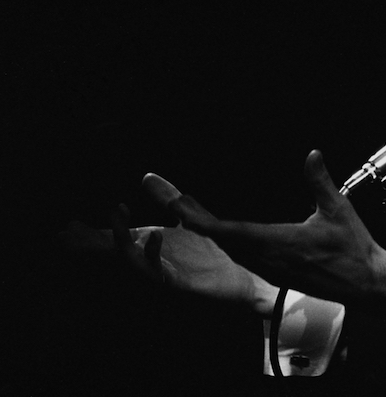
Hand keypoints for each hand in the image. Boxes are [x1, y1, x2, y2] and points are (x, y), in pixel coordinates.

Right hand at [61, 192, 278, 316]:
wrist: (243, 279)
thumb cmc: (214, 255)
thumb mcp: (189, 221)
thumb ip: (169, 199)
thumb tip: (146, 177)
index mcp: (150, 248)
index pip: (114, 239)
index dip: (91, 234)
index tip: (69, 224)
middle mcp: (151, 263)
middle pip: (112, 253)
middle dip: (89, 243)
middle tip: (66, 231)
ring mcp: (162, 275)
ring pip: (130, 262)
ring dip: (120, 240)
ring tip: (118, 213)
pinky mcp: (178, 285)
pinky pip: (159, 273)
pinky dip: (154, 254)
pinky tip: (156, 234)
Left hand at [155, 149, 385, 319]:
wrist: (365, 284)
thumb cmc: (353, 248)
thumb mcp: (338, 210)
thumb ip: (320, 181)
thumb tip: (312, 154)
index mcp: (276, 243)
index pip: (226, 231)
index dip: (198, 218)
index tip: (177, 204)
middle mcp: (266, 259)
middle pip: (219, 239)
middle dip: (193, 217)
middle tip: (171, 197)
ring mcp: (269, 268)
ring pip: (229, 249)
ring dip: (208, 229)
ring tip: (189, 208)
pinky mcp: (275, 273)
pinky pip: (242, 256)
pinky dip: (225, 240)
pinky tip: (222, 231)